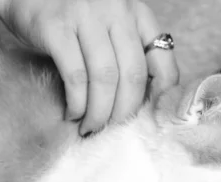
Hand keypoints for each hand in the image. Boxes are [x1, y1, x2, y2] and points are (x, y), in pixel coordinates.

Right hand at [0, 0, 178, 134]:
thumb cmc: (71, 17)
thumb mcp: (109, 26)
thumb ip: (129, 52)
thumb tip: (144, 102)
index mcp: (136, 12)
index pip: (163, 55)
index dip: (162, 91)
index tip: (150, 115)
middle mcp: (116, 10)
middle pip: (133, 74)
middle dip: (125, 111)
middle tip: (114, 130)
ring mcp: (86, 15)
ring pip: (105, 78)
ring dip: (100, 112)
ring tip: (91, 128)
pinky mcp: (56, 27)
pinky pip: (76, 76)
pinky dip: (77, 102)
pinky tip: (72, 114)